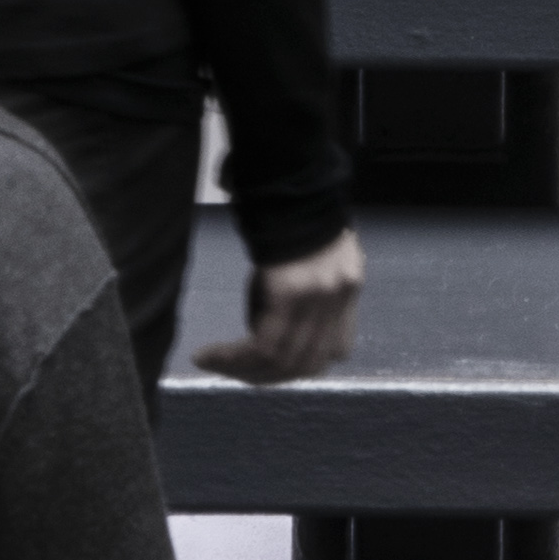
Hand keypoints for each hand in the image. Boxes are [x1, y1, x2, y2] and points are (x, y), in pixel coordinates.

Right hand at [198, 230, 366, 386]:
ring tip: (214, 365)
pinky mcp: (290, 293)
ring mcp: (318, 298)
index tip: (270, 368)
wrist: (285, 182)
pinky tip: (209, 356)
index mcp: (349, 289)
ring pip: (282, 360)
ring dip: (243, 371)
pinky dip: (233, 357)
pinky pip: (261, 344)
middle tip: (232, 374)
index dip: (303, 367)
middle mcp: (339, 298)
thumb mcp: (308, 264)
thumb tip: (268, 342)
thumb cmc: (290, 219)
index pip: (336, 351)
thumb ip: (303, 305)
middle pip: (306, 364)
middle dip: (265, 377)